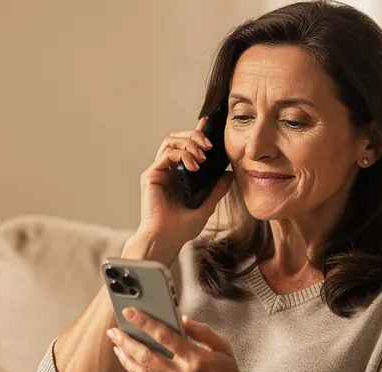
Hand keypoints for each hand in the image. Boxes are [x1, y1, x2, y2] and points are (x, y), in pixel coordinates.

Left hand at [105, 308, 257, 371]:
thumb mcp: (223, 347)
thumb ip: (202, 331)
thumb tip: (181, 320)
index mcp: (197, 358)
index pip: (164, 336)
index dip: (144, 322)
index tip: (130, 312)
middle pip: (147, 356)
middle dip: (126, 341)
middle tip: (114, 331)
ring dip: (127, 359)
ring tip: (117, 347)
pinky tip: (130, 366)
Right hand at [137, 116, 235, 248]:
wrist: (167, 239)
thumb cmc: (181, 228)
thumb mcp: (207, 205)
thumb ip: (217, 189)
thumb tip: (230, 173)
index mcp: (178, 174)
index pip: (187, 146)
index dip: (196, 132)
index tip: (209, 123)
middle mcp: (167, 170)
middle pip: (177, 138)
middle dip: (194, 135)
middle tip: (209, 145)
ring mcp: (158, 171)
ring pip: (170, 141)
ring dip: (188, 143)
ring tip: (202, 155)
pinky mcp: (151, 175)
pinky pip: (166, 154)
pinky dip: (181, 154)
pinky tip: (194, 166)